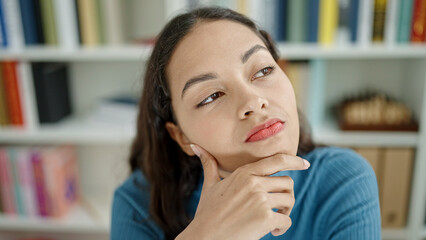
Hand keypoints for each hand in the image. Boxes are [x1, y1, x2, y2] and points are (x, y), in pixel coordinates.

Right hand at [180, 144, 309, 239]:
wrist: (205, 237)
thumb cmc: (207, 212)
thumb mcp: (209, 186)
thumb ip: (208, 165)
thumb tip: (195, 146)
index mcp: (244, 173)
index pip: (276, 160)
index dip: (294, 161)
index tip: (305, 164)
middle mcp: (254, 183)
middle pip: (287, 183)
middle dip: (286, 196)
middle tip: (278, 208)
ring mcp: (260, 200)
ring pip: (289, 200)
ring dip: (285, 212)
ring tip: (274, 221)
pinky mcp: (265, 218)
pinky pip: (287, 220)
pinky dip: (283, 227)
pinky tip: (272, 232)